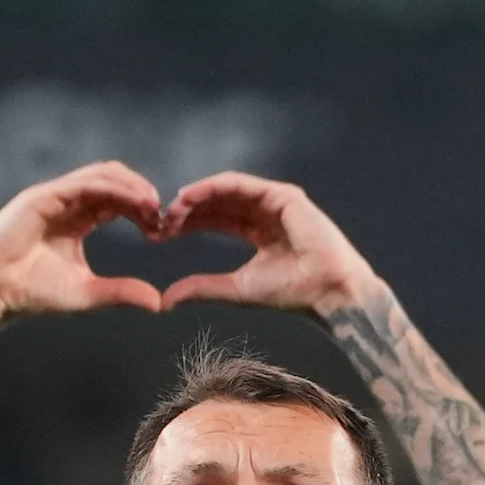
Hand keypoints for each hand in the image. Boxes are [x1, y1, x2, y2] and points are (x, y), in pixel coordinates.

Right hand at [0, 162, 170, 320]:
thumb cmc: (32, 295)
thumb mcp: (87, 293)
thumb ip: (121, 292)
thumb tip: (158, 303)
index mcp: (76, 221)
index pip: (116, 203)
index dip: (141, 211)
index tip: (162, 230)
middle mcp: (66, 203)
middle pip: (113, 182)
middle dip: (141, 194)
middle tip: (164, 215)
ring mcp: (53, 197)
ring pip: (101, 176)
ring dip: (132, 186)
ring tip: (154, 205)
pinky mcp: (41, 196)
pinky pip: (84, 183)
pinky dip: (113, 188)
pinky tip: (134, 202)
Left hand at [159, 172, 385, 317]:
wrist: (326, 290)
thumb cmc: (291, 293)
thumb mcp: (236, 289)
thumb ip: (202, 288)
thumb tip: (166, 300)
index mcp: (259, 233)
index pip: (217, 221)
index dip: (188, 225)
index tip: (160, 235)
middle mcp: (266, 213)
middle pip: (218, 203)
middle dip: (187, 211)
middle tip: (159, 222)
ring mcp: (275, 201)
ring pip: (226, 190)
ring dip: (195, 197)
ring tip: (170, 209)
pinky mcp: (282, 194)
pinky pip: (240, 184)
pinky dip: (213, 187)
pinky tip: (189, 196)